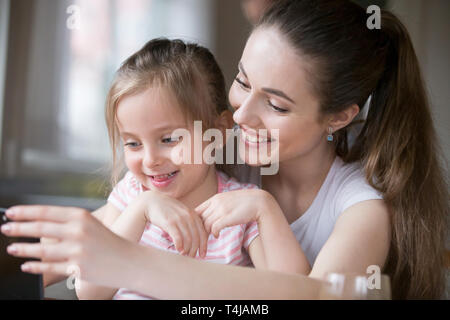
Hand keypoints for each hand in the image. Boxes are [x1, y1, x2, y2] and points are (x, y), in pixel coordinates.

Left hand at [0, 205, 137, 286]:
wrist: (129, 260)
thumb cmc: (109, 242)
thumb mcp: (91, 225)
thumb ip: (68, 223)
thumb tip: (38, 224)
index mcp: (81, 216)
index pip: (46, 211)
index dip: (25, 212)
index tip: (10, 212)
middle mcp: (79, 231)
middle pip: (40, 228)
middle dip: (18, 228)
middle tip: (5, 228)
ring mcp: (78, 250)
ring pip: (41, 249)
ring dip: (22, 248)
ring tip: (11, 248)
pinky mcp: (77, 267)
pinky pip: (49, 267)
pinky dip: (35, 266)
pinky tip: (26, 265)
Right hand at [143, 192, 207, 257]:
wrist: (150, 202)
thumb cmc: (166, 209)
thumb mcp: (181, 212)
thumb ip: (189, 221)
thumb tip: (196, 236)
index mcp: (193, 214)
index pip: (203, 232)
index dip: (204, 245)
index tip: (203, 254)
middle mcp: (188, 216)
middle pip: (196, 237)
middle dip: (195, 249)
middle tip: (193, 257)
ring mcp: (179, 219)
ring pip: (188, 239)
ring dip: (187, 250)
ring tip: (185, 255)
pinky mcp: (170, 223)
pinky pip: (178, 237)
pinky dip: (180, 246)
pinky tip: (179, 251)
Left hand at [195, 189, 272, 237]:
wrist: (259, 202)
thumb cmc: (245, 203)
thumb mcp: (228, 201)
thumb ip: (218, 206)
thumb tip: (210, 217)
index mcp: (215, 198)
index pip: (197, 210)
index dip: (196, 221)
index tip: (198, 229)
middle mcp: (216, 203)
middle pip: (200, 219)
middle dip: (200, 229)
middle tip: (203, 236)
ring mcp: (221, 210)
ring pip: (205, 224)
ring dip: (207, 233)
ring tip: (212, 236)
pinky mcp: (227, 217)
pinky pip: (214, 228)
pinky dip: (214, 233)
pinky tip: (217, 236)